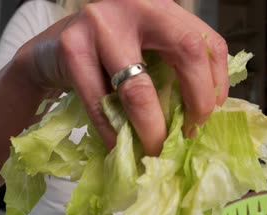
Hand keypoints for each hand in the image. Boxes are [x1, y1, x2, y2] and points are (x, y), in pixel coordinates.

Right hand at [16, 0, 228, 155]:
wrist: (48, 52)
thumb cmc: (105, 56)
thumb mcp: (145, 51)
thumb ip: (171, 69)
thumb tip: (201, 115)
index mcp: (162, 9)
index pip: (206, 41)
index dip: (217, 81)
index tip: (212, 113)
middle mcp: (136, 7)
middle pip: (187, 52)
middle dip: (197, 102)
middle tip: (190, 133)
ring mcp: (101, 24)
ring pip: (139, 87)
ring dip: (152, 128)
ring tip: (156, 149)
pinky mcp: (72, 48)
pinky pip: (101, 104)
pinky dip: (114, 132)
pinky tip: (121, 145)